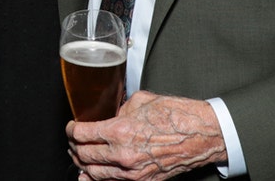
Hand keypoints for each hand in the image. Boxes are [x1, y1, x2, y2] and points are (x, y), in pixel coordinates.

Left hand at [67, 91, 226, 180]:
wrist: (203, 135)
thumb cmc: (177, 115)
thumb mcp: (141, 101)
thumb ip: (119, 109)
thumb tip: (109, 114)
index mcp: (121, 130)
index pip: (82, 134)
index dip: (71, 130)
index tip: (71, 127)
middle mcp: (123, 154)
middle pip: (84, 155)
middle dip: (74, 147)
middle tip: (73, 140)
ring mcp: (132, 171)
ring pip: (94, 173)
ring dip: (83, 164)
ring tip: (79, 156)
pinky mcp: (143, 180)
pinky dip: (97, 178)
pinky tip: (90, 174)